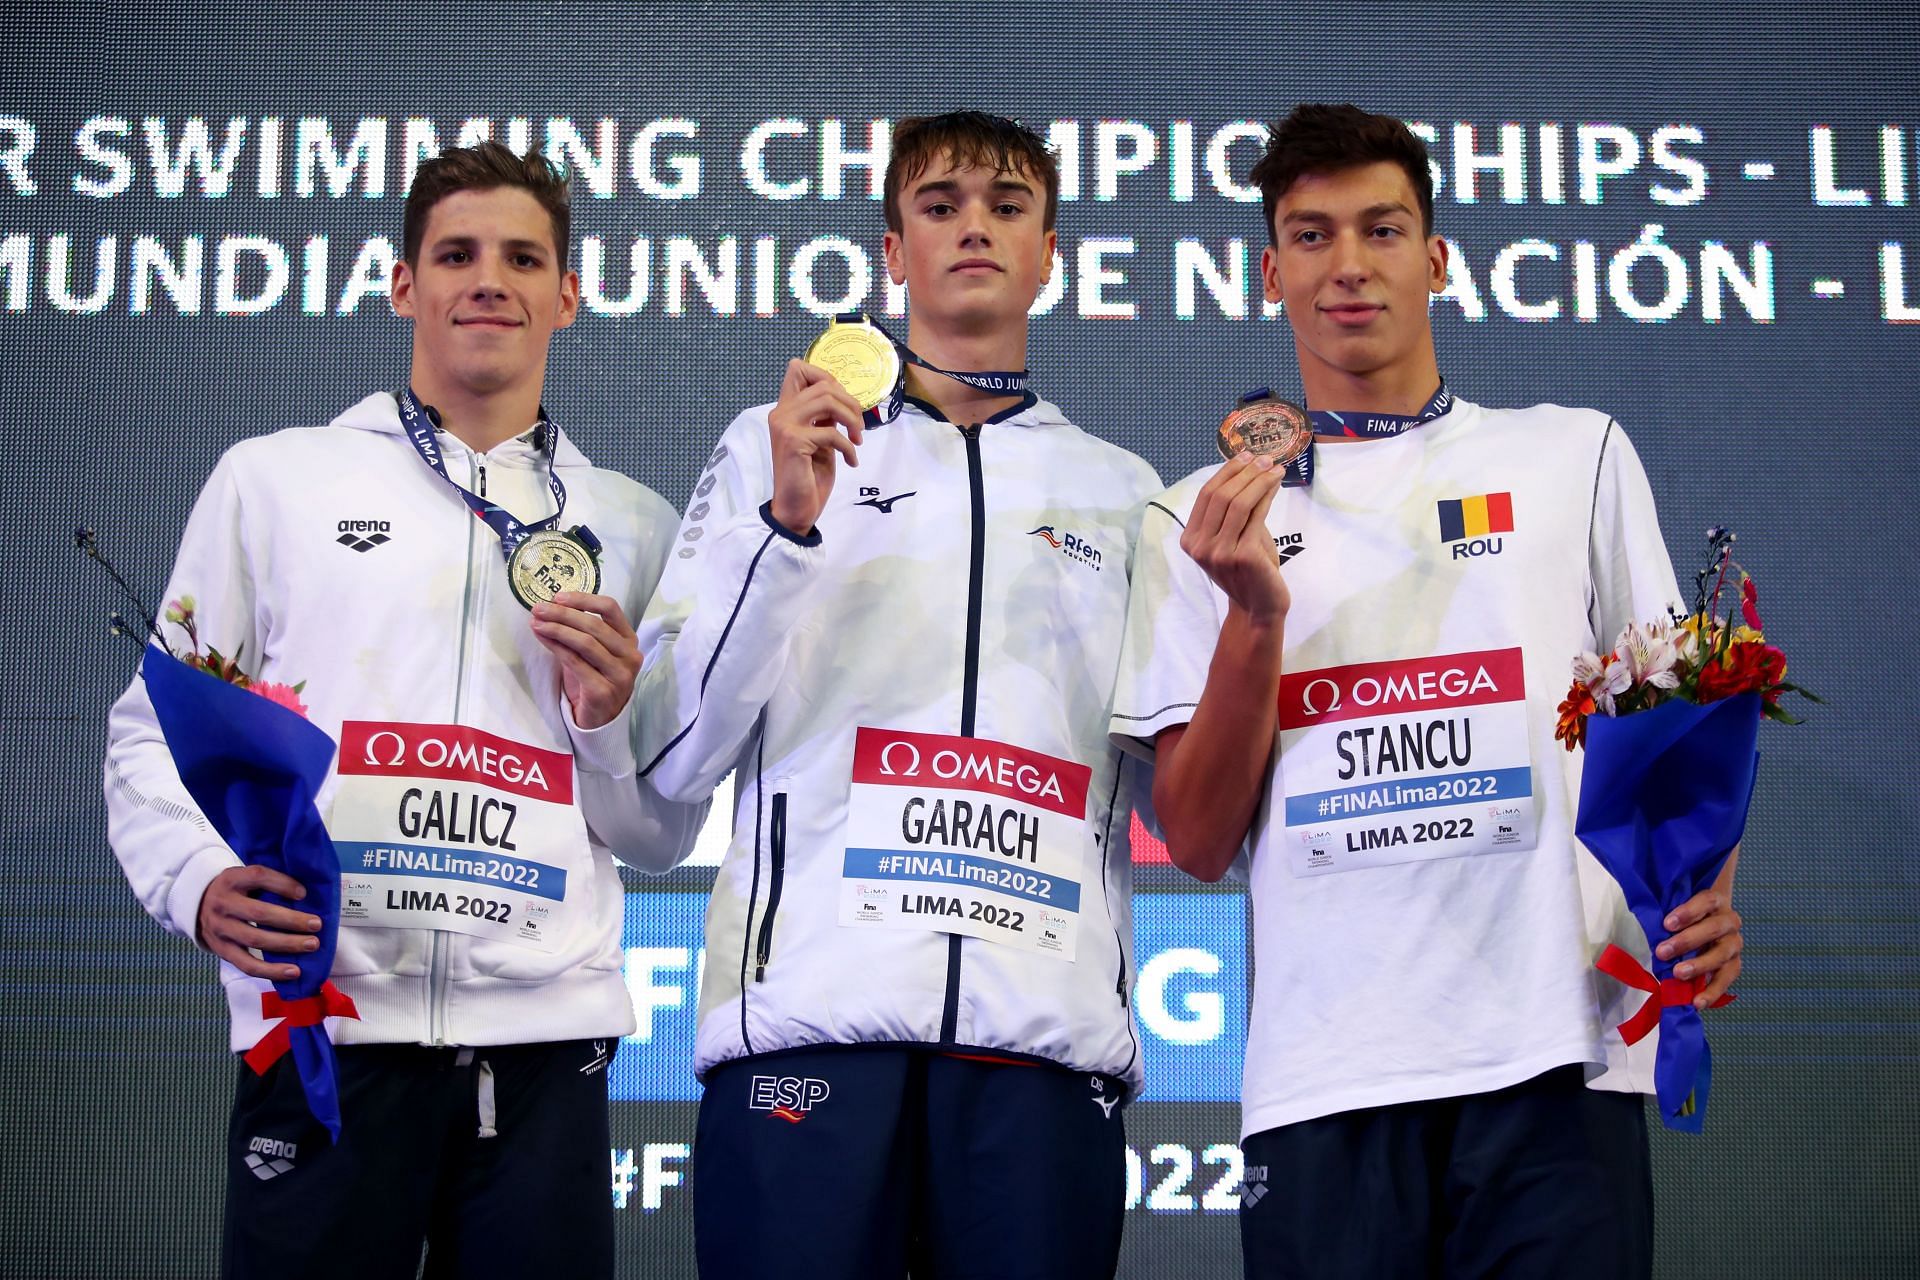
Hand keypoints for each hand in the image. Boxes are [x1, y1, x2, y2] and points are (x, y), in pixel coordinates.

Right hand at [198, 865, 320, 980]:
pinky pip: (247, 964)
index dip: (282, 884)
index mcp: (232, 879)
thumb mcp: (246, 877)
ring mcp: (220, 929)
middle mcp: (223, 903)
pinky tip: (294, 971)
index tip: (303, 893)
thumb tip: (306, 895)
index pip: (258, 877)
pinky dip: (271, 971)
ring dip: (287, 944)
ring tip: (312, 945)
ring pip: (254, 939)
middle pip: (258, 913)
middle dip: (291, 920)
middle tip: (316, 924)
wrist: (199, 904)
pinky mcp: (222, 950)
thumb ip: (270, 882)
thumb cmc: (238, 889)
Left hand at [532, 591, 641, 729]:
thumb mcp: (592, 653)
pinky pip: (575, 662)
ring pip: (586, 642)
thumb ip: (579, 632)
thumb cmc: (594, 679)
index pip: (611, 609)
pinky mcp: (603, 691)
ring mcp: (620, 674)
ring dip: (557, 629)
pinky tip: (542, 639)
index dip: (583, 599)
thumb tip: (549, 608)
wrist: (600, 720)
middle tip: (538, 608)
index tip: (558, 597)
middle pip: (595, 625)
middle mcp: (630, 655)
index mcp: (629, 640)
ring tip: (536, 623)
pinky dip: (556, 648)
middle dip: (563, 614)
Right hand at [767, 359, 864, 534]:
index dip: (826, 377)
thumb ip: (824, 417)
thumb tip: (841, 398)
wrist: (795, 510)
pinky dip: (848, 447)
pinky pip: (831, 433)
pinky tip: (851, 462)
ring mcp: (785, 426)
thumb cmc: (809, 477)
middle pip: (823, 384)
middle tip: (859, 428)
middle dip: (850, 403)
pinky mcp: (793, 442)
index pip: (798, 369)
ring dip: (851, 419)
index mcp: (786, 410)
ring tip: (858, 439)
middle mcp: (781, 413)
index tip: (843, 402)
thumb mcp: (820, 440)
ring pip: (827, 400)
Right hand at [1180, 454, 1289, 621]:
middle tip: (1265, 458)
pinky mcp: (1242, 556)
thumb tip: (1249, 470)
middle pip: (1220, 496)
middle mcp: (1199, 546)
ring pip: (1238, 503)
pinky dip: (1267, 495)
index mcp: (1190, 540)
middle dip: (1245, 472)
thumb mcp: (1233, 537)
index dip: (1226, 472)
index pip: (1205, 495)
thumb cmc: (1249, 570)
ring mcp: (1219, 552)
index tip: (1246, 456)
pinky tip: (1276, 485)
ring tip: (1274, 468)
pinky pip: (1256, 516)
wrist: (1259, 606)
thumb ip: (1233, 512)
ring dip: (1259, 480)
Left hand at [1657, 850, 1742, 1007]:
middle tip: (1663, 952)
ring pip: (1722, 955)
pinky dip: (1712, 991)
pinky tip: (1697, 1001)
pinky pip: (1726, 979)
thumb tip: (1649, 928)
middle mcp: (1729, 921)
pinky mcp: (1734, 964)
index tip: (1666, 924)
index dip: (1688, 912)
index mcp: (1715, 901)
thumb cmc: (1685, 915)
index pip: (1706, 901)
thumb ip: (1668, 917)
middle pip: (1714, 929)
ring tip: (1678, 975)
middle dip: (1687, 941)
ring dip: (1699, 966)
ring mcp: (1734, 943)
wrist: (1708, 922)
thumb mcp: (1676, 908)